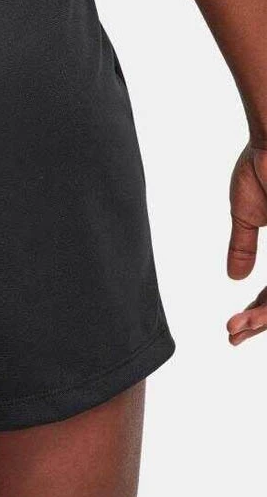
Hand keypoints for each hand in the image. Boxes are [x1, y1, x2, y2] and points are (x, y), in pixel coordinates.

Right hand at [226, 144, 266, 344]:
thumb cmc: (263, 164)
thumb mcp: (248, 214)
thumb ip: (243, 246)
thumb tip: (235, 276)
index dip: (258, 311)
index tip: (233, 324)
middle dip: (260, 321)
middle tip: (233, 333)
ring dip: (265, 317)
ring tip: (238, 328)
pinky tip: (257, 314)